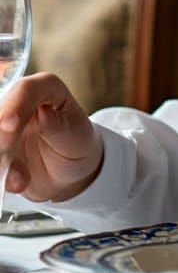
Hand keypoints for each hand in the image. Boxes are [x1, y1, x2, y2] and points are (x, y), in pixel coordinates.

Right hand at [0, 73, 103, 202]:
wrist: (66, 171)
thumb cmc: (75, 145)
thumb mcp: (75, 137)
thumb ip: (59, 126)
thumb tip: (44, 112)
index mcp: (46, 89)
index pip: (26, 89)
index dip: (15, 106)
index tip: (9, 125)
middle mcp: (18, 101)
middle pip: (0, 111)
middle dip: (0, 135)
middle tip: (5, 155)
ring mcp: (1, 123)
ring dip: (0, 159)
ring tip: (19, 180)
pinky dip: (0, 173)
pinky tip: (17, 183)